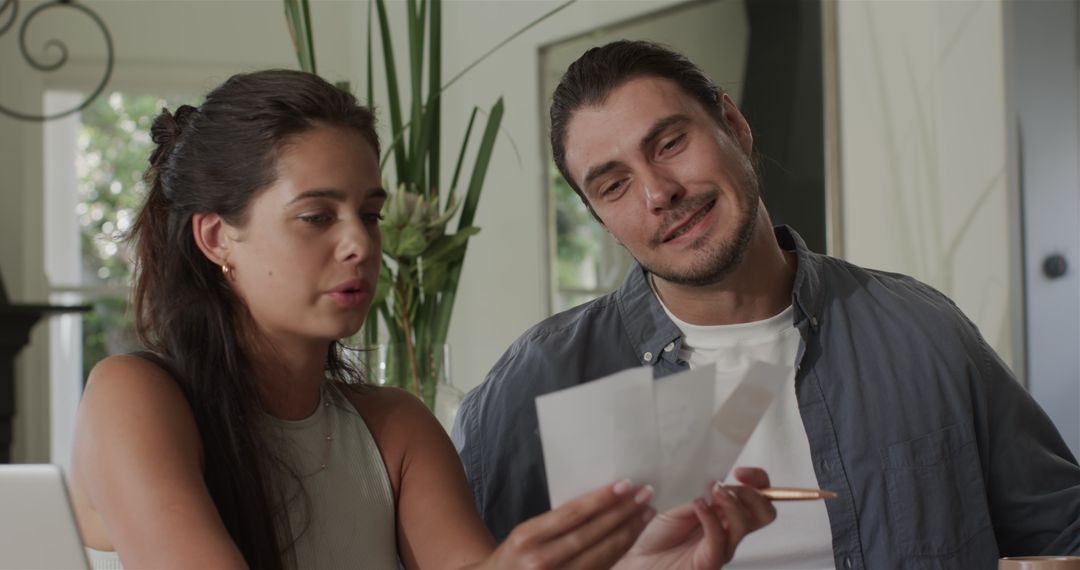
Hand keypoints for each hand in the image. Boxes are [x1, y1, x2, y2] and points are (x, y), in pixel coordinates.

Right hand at [476, 480, 654, 569]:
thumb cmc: (516, 555)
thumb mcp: (525, 532)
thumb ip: (557, 520)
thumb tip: (599, 499)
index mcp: (527, 537)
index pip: (572, 515)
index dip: (601, 499)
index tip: (624, 484)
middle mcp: (541, 561)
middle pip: (590, 534)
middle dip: (621, 513)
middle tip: (645, 494)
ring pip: (601, 555)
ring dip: (627, 532)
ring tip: (645, 513)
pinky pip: (601, 569)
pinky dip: (619, 551)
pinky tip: (631, 536)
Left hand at [615, 467, 776, 569]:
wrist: (640, 560)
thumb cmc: (658, 534)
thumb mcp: (679, 502)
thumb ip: (698, 491)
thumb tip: (714, 477)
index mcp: (726, 513)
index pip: (760, 497)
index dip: (758, 481)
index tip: (741, 471)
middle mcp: (729, 530)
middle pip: (764, 513)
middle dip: (754, 493)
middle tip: (731, 485)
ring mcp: (722, 547)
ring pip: (744, 524)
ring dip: (731, 502)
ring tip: (713, 491)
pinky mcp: (709, 561)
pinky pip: (719, 539)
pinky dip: (712, 518)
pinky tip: (699, 505)